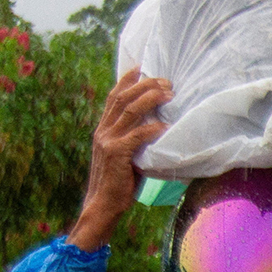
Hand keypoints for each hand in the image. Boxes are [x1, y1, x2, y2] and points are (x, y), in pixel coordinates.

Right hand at [66, 69, 171, 251]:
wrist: (102, 204)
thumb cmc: (119, 182)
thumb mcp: (125, 154)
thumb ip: (134, 139)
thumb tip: (158, 126)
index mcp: (104, 128)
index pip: (114, 96)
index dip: (127, 80)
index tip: (142, 67)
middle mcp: (103, 131)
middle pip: (123, 98)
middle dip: (145, 85)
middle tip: (166, 80)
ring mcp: (108, 142)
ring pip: (129, 112)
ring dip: (150, 99)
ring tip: (169, 93)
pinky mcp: (116, 155)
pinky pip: (136, 136)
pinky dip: (151, 129)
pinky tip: (164, 126)